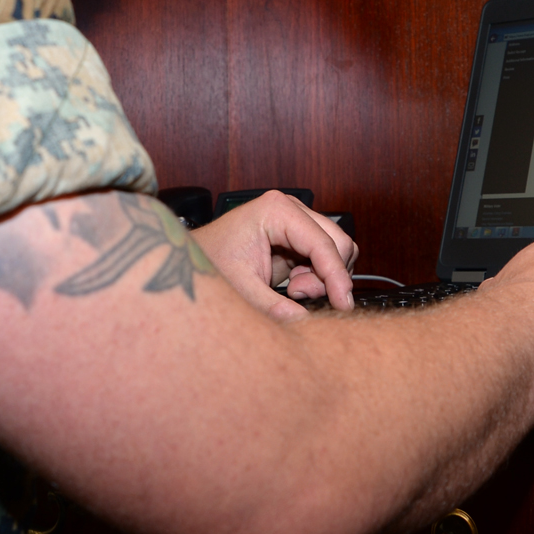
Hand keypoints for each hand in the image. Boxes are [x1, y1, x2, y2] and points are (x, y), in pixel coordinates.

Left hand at [189, 191, 358, 320]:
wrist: (191, 260)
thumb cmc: (209, 264)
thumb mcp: (241, 289)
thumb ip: (275, 308)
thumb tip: (306, 324)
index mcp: (276, 211)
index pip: (323, 244)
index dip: (337, 277)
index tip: (343, 304)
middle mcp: (290, 209)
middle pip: (338, 241)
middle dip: (328, 275)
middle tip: (300, 296)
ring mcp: (296, 221)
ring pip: (335, 250)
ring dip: (322, 277)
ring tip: (292, 291)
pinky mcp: (296, 237)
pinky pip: (324, 258)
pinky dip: (316, 277)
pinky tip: (292, 286)